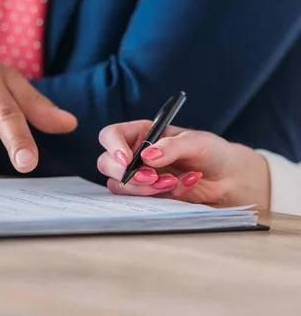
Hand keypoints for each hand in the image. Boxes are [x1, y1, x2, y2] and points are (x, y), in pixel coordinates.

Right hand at [97, 120, 270, 208]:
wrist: (227, 177)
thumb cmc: (210, 151)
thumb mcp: (195, 142)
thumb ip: (171, 146)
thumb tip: (147, 155)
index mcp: (140, 134)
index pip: (111, 135)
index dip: (112, 147)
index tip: (127, 159)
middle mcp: (134, 154)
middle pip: (107, 164)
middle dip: (127, 174)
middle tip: (151, 177)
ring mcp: (139, 176)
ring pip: (120, 185)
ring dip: (144, 188)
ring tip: (172, 182)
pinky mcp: (148, 195)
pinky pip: (141, 199)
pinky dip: (161, 195)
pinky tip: (183, 185)